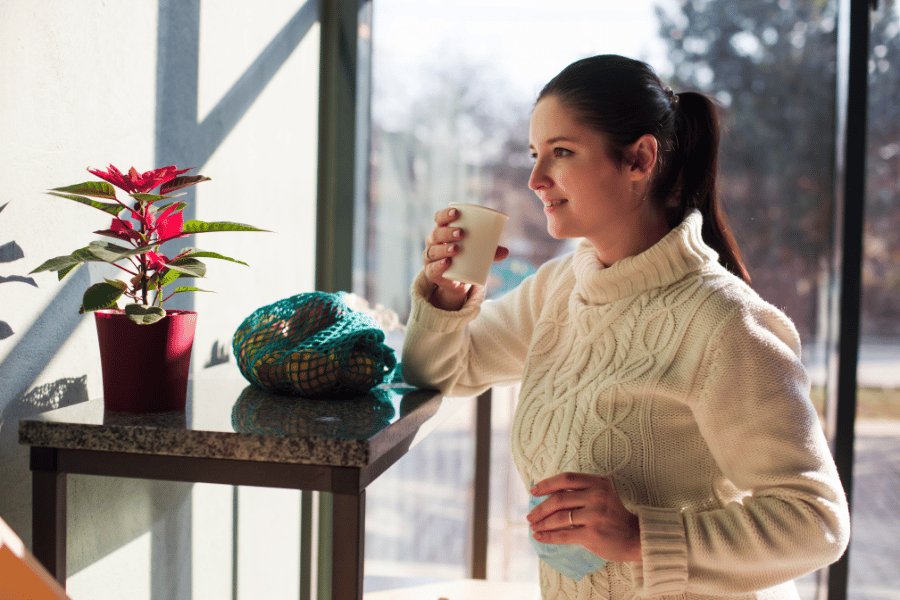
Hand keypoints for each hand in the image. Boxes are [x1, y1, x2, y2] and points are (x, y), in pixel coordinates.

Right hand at [422, 206, 508, 310]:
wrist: (457, 279)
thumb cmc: (465, 257)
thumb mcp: (478, 251)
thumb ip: (490, 250)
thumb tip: (506, 252)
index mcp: (442, 230)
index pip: (439, 218)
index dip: (445, 214)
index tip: (456, 213)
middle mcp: (433, 242)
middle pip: (436, 234)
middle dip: (448, 232)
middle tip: (461, 233)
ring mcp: (430, 258)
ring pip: (433, 251)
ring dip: (444, 249)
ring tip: (456, 249)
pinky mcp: (431, 272)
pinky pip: (432, 268)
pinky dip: (439, 266)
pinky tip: (446, 263)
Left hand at [527, 472, 641, 562]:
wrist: (635, 537)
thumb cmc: (612, 515)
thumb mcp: (602, 494)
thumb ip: (580, 491)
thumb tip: (546, 494)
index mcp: (598, 483)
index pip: (566, 479)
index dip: (546, 484)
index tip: (533, 492)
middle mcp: (597, 496)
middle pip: (559, 499)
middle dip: (540, 508)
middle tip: (530, 515)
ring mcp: (595, 515)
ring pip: (558, 518)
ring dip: (542, 523)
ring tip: (534, 526)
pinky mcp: (592, 534)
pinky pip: (563, 535)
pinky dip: (548, 536)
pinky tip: (539, 537)